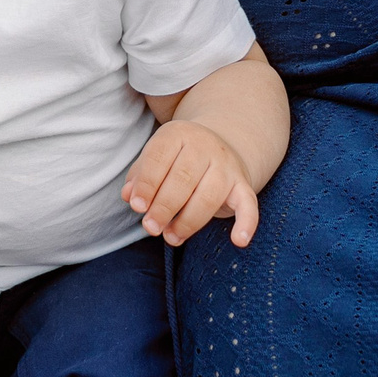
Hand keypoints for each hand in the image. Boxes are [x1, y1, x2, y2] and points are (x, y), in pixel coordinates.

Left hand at [122, 119, 260, 247]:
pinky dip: (247, 222)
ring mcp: (226, 165)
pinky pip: (248, 203)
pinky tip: (239, 241)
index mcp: (178, 134)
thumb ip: (140, 176)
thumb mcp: (156, 158)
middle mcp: (205, 145)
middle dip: (164, 207)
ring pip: (209, 196)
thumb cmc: (176, 158)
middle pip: (183, 178)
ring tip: (170, 238)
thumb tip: (129, 196)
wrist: (218, 145)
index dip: (147, 185)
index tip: (137, 207)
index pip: (159, 158)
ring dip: (188, 222)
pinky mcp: (243, 184)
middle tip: (150, 228)